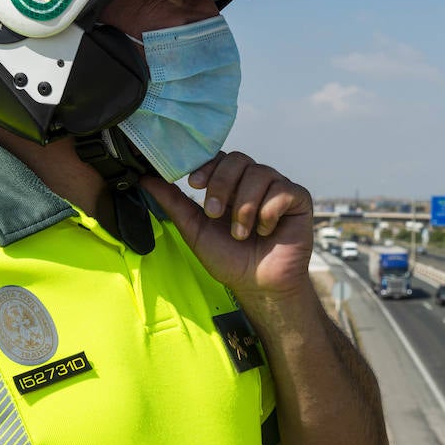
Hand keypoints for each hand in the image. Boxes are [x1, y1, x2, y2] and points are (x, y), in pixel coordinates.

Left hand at [138, 151, 313, 299]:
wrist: (258, 286)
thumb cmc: (230, 260)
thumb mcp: (195, 230)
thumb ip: (173, 203)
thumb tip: (145, 179)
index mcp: (231, 185)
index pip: (220, 158)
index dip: (208, 166)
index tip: (194, 184)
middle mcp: (254, 182)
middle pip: (239, 159)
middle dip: (222, 185)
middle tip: (214, 213)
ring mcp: (278, 189)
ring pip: (260, 174)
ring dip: (245, 207)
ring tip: (241, 234)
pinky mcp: (299, 200)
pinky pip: (283, 190)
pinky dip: (269, 212)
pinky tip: (266, 231)